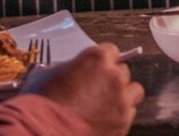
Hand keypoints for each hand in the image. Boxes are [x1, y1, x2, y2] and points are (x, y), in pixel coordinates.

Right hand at [24, 44, 144, 135]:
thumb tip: (72, 72)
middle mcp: (114, 75)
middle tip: (98, 89)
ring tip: (108, 104)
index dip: (103, 61)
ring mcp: (122, 99)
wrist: (46, 130)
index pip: (112, 51)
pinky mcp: (124, 121)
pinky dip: (121, 115)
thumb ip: (71, 68)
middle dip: (113, 78)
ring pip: (134, 91)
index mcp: (97, 58)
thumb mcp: (52, 74)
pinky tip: (106, 119)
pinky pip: (130, 113)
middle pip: (123, 71)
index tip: (97, 69)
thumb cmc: (44, 101)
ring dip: (124, 95)